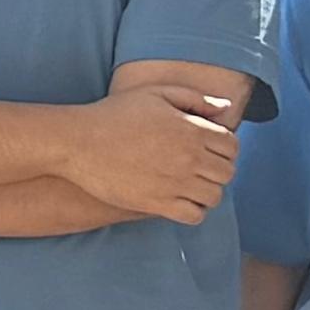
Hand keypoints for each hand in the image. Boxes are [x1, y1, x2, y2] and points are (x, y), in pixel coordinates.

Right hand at [68, 75, 243, 223]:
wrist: (77, 142)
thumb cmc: (114, 114)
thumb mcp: (154, 94)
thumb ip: (194, 99)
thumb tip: (227, 109)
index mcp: (191, 129)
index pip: (232, 146)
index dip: (224, 148)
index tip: (209, 150)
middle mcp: (188, 157)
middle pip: (227, 172)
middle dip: (218, 170)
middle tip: (200, 169)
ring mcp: (175, 182)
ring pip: (213, 196)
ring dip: (207, 191)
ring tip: (191, 185)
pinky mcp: (158, 203)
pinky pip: (194, 215)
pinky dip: (193, 211)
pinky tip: (180, 201)